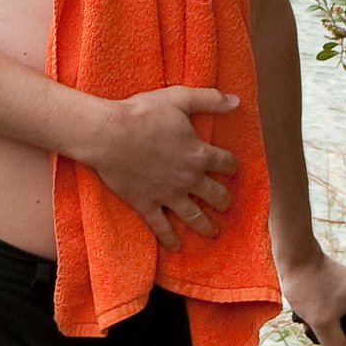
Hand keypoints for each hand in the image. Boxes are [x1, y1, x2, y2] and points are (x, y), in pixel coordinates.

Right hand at [84, 88, 240, 248]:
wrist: (109, 135)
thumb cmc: (142, 113)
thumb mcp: (179, 98)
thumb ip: (210, 99)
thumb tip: (237, 101)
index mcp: (199, 154)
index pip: (226, 163)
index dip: (231, 164)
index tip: (231, 167)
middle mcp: (188, 179)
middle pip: (215, 195)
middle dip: (224, 200)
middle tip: (225, 204)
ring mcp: (168, 195)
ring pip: (194, 216)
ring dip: (207, 226)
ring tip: (214, 232)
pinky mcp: (146, 204)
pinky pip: (161, 227)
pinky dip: (170, 239)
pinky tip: (176, 247)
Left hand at [282, 252, 345, 345]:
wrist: (294, 257)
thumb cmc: (309, 286)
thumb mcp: (322, 321)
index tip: (329, 333)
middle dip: (335, 336)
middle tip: (315, 328)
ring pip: (343, 325)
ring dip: (326, 330)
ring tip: (308, 322)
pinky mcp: (338, 292)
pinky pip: (335, 315)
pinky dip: (321, 319)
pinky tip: (305, 316)